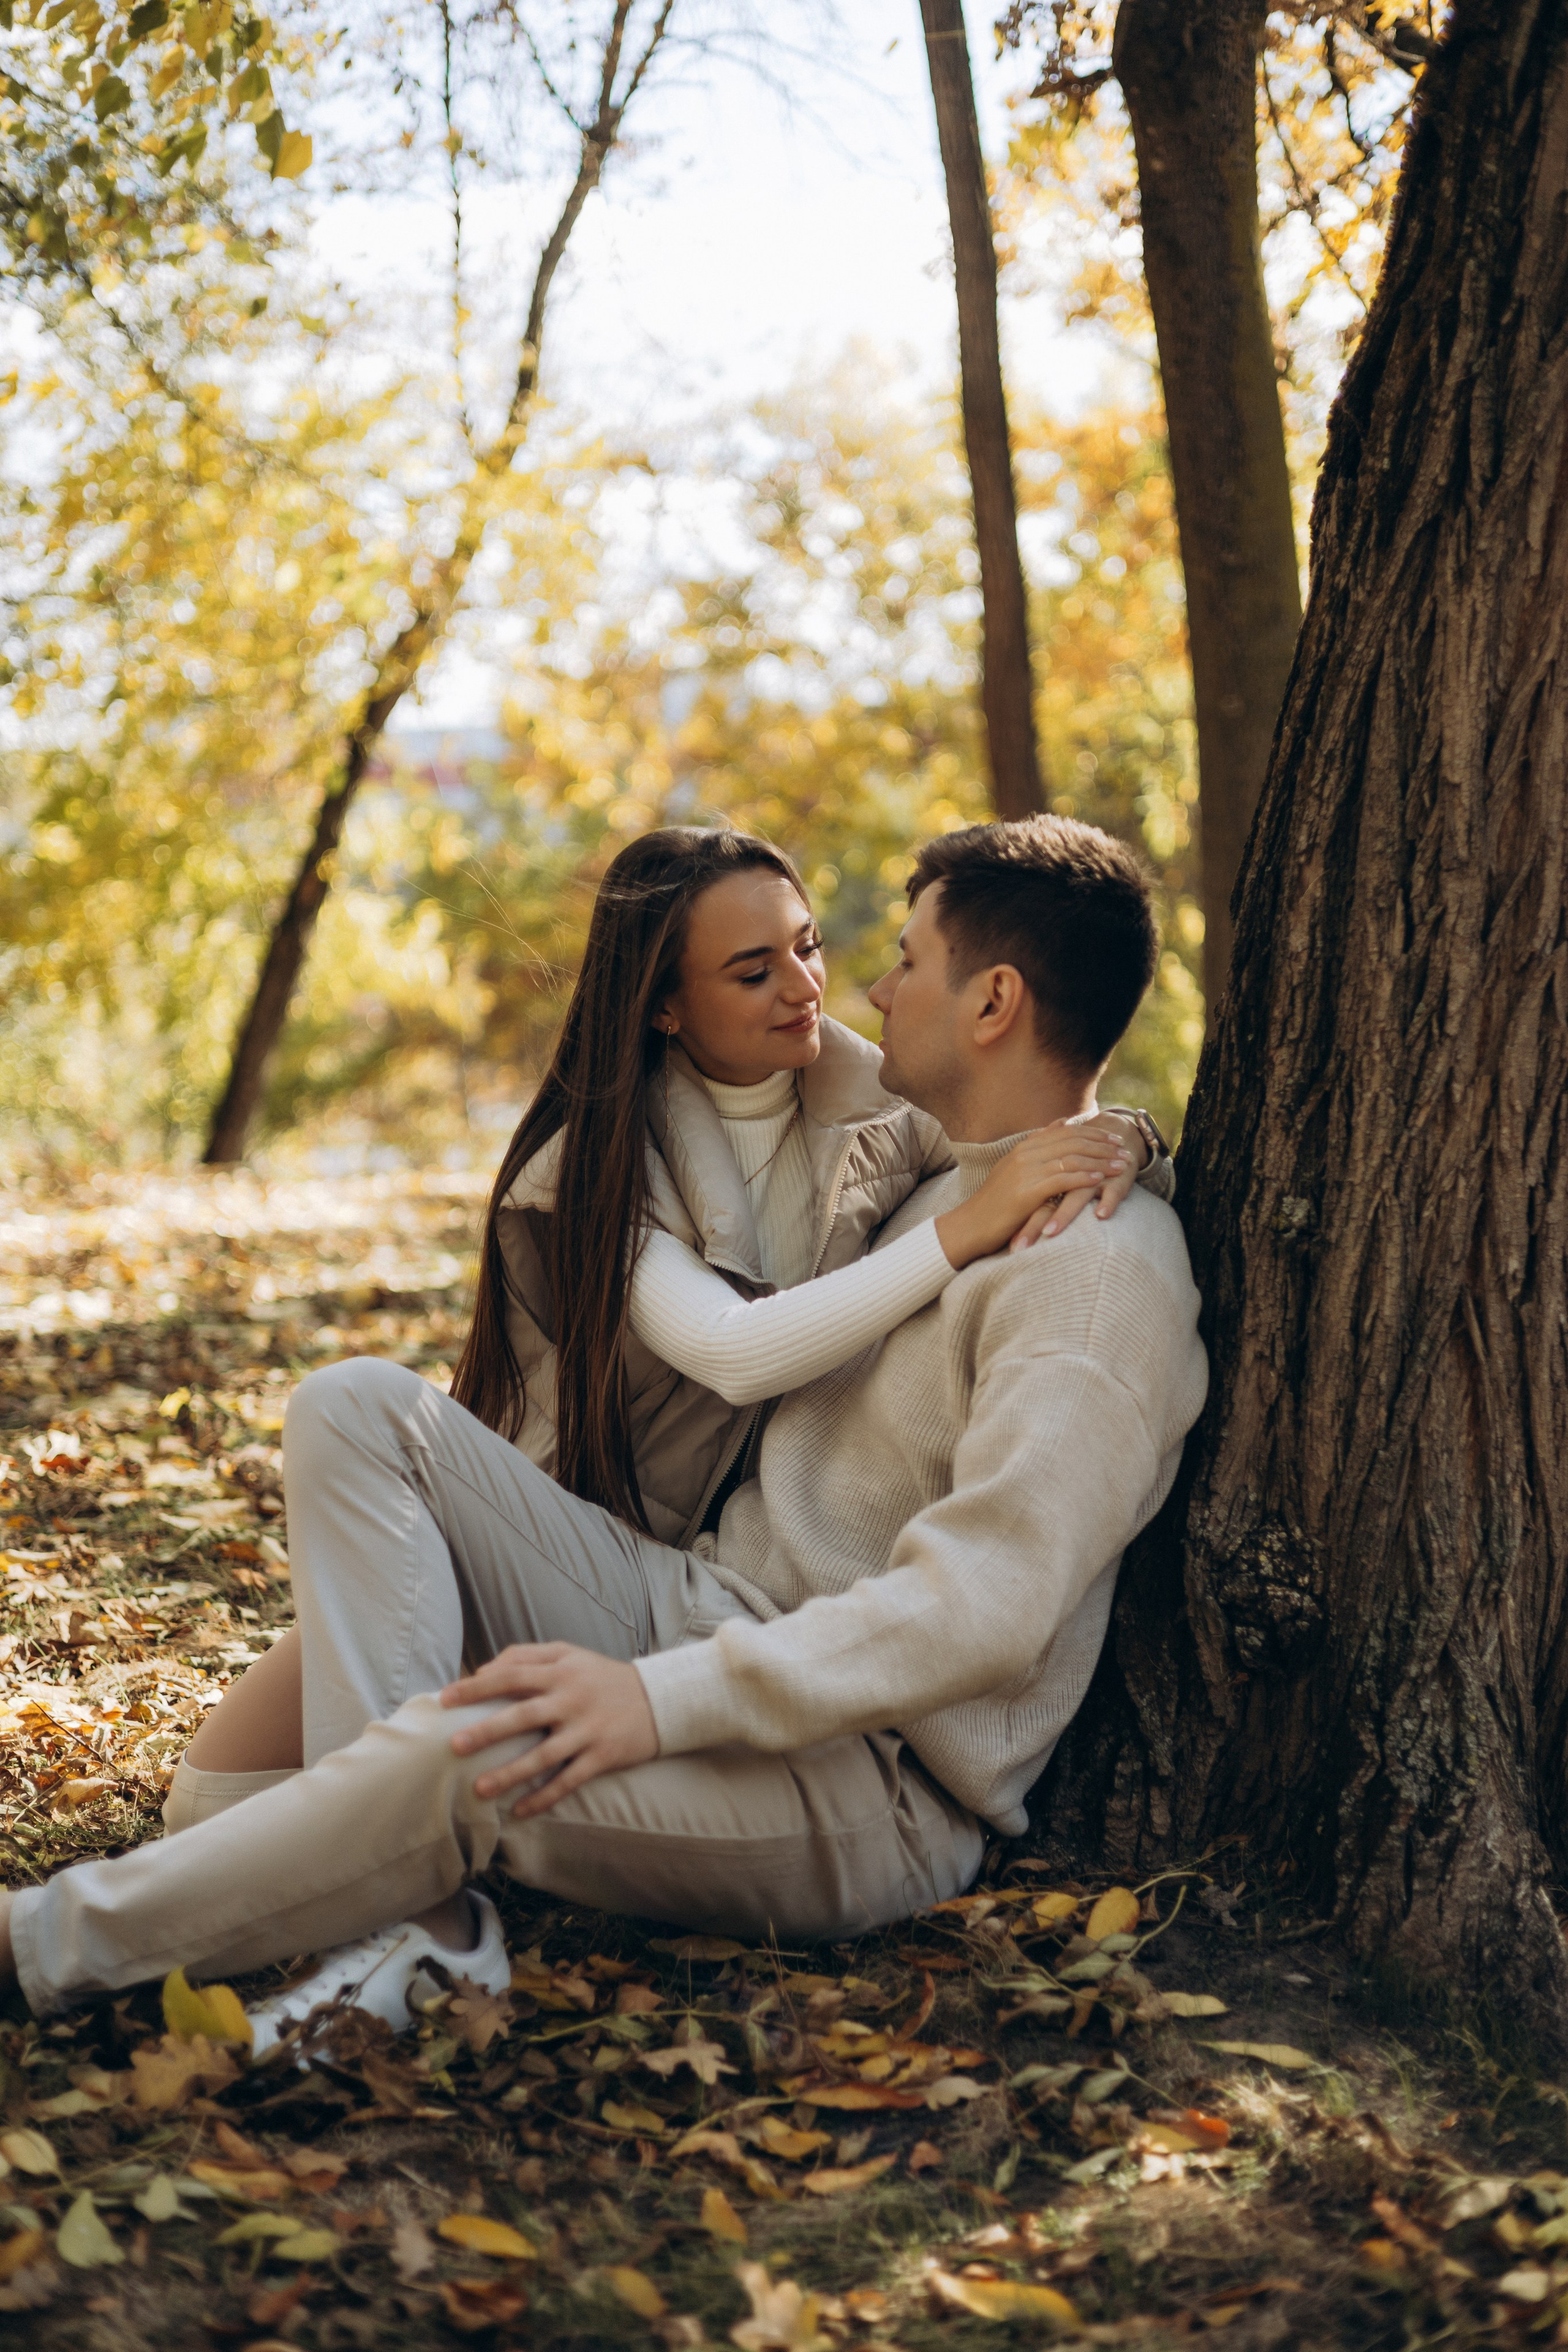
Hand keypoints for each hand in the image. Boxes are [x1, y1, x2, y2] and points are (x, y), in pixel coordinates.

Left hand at [441, 1644, 658, 1818]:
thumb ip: (527, 1656)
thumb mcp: (569, 1654)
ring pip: (543, 1756)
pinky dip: (543, 1797)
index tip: (445, 1699)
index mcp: (560, 1671)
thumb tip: (482, 1671)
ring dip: (509, 1774)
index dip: (476, 1687)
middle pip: (522, 1715)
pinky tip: (519, 1811)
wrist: (660, 1698)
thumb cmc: (602, 1676)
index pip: (510, 1674)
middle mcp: (571, 1699)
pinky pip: (568, 1780)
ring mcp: (587, 1729)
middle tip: (454, 1746)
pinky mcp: (602, 1756)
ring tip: (478, 1790)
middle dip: (486, 1731)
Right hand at [935, 1115, 1137, 1268]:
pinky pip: (1062, 1179)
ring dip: (1100, 1161)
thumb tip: (1061, 1125)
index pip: (1065, 1132)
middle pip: (1072, 1141)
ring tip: (1121, 1166)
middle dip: (1102, 1145)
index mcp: (1023, 1147)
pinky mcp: (1027, 1191)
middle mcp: (1025, 1153)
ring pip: (1072, 1158)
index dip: (1092, 1133)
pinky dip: (1083, 1177)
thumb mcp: (1014, 1172)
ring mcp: (1025, 1170)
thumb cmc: (995, 1205)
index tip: (1113, 1139)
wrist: (970, 1226)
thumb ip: (1038, 1150)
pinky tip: (1100, 1180)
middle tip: (1124, 1150)